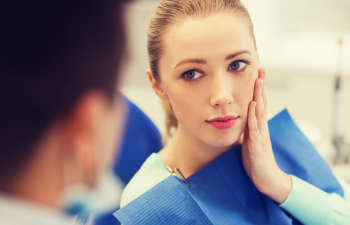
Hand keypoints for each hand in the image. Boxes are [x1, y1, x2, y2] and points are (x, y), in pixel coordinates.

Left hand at [241, 68, 291, 203]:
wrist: (266, 178)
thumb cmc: (256, 161)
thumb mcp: (250, 142)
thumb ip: (247, 130)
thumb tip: (240, 122)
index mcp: (258, 126)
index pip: (258, 103)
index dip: (258, 89)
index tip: (257, 74)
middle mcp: (261, 127)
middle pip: (261, 102)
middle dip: (260, 86)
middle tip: (260, 69)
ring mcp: (260, 134)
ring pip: (259, 111)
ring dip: (258, 95)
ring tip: (257, 80)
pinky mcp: (257, 144)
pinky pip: (254, 127)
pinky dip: (253, 115)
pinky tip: (251, 104)